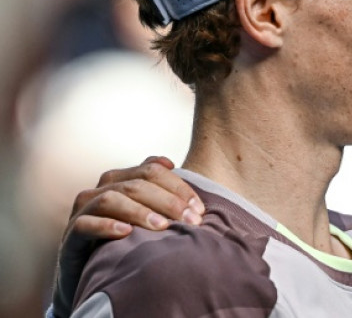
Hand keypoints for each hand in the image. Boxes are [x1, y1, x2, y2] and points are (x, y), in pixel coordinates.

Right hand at [51, 156, 202, 315]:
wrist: (90, 270)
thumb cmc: (125, 238)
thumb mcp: (144, 213)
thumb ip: (157, 188)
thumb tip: (170, 163)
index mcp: (119, 180)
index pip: (151, 171)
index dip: (177, 186)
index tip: (199, 208)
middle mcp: (99, 190)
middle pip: (135, 184)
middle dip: (167, 201)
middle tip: (190, 220)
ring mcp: (83, 212)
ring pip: (110, 199)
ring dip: (140, 212)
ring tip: (163, 227)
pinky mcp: (70, 236)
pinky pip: (85, 224)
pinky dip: (106, 226)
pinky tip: (126, 233)